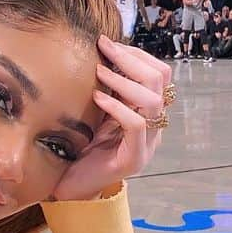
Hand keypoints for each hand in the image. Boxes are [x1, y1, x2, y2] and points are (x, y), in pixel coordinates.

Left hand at [52, 34, 170, 201]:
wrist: (70, 189)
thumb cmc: (78, 149)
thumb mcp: (93, 112)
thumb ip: (104, 89)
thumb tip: (99, 51)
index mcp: (146, 114)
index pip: (159, 75)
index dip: (137, 54)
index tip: (108, 42)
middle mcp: (152, 128)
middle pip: (161, 82)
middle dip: (132, 59)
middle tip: (105, 49)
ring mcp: (146, 145)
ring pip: (154, 101)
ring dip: (125, 80)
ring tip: (99, 72)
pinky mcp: (133, 160)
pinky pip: (136, 125)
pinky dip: (117, 106)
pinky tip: (97, 98)